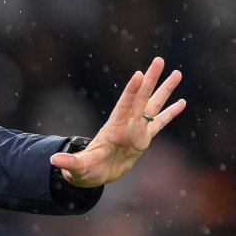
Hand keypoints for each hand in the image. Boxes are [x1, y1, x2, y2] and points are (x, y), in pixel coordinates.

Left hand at [49, 57, 185, 187]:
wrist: (92, 175)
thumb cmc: (84, 171)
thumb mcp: (76, 167)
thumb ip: (69, 162)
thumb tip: (54, 160)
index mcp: (113, 129)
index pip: (124, 106)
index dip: (131, 91)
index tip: (139, 74)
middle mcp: (126, 125)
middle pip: (141, 98)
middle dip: (150, 80)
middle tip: (159, 60)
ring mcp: (136, 130)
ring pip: (153, 106)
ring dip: (165, 90)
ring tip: (177, 73)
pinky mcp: (143, 139)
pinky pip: (160, 123)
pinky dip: (170, 113)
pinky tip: (182, 102)